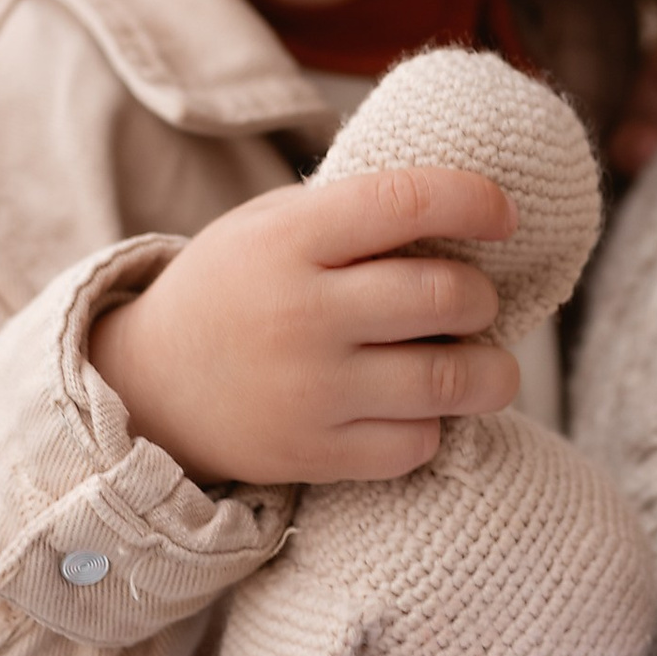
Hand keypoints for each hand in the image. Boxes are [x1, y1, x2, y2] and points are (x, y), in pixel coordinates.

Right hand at [87, 165, 521, 486]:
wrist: (150, 386)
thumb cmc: (235, 288)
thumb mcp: (270, 224)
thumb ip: (354, 212)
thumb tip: (468, 210)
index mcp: (291, 239)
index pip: (407, 201)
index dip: (476, 202)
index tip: (507, 216)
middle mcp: (302, 312)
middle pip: (446, 295)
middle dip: (483, 297)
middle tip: (475, 301)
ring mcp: (309, 390)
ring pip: (449, 379)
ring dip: (490, 370)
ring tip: (483, 362)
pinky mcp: (313, 454)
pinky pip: (417, 443)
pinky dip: (435, 425)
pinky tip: (419, 408)